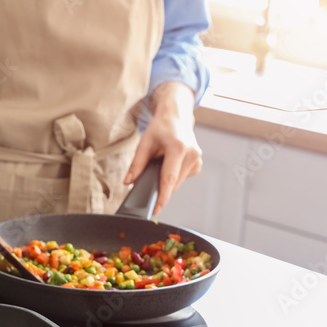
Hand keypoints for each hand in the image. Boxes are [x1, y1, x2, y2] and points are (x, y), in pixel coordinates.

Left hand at [124, 82, 201, 214]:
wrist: (176, 117)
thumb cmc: (161, 127)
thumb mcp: (144, 144)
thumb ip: (136, 165)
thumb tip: (128, 182)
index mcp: (178, 148)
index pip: (169, 179)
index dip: (162, 197)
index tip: (155, 209)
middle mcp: (191, 154)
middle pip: (173, 183)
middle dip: (159, 186)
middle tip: (149, 176)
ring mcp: (197, 159)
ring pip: (177, 183)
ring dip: (167, 180)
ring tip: (161, 163)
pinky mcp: (198, 164)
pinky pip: (182, 178)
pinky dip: (174, 176)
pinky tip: (170, 164)